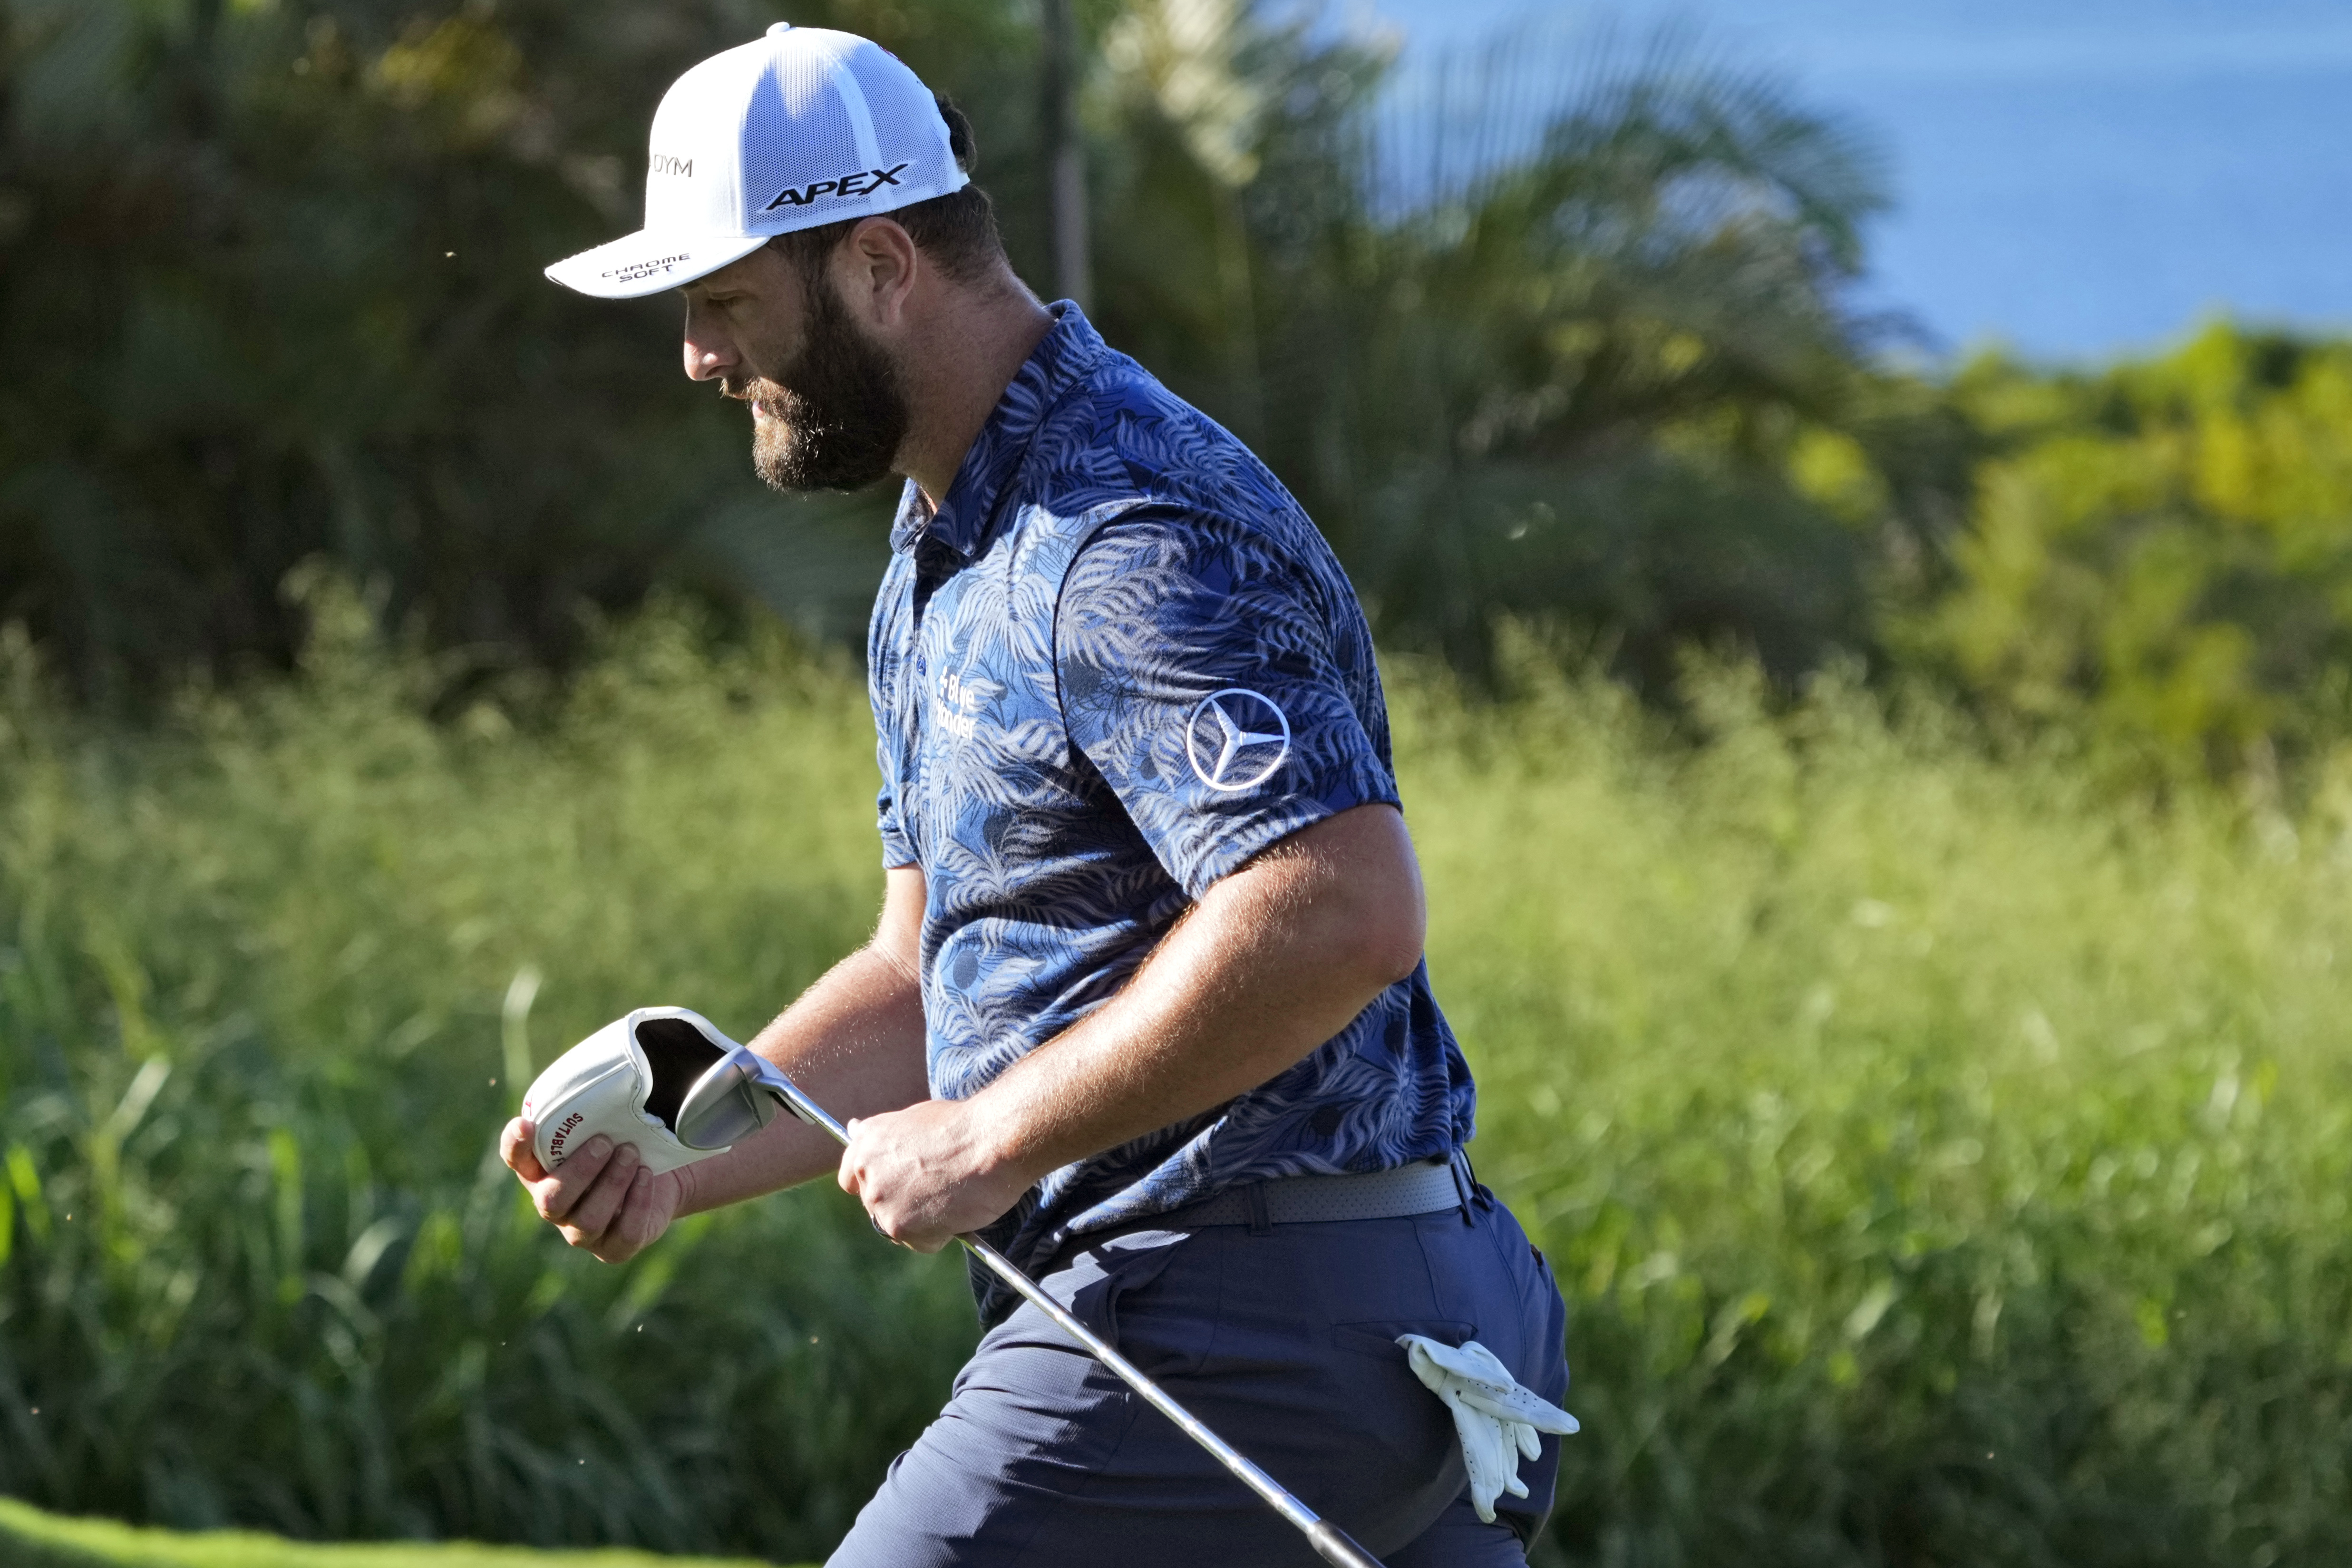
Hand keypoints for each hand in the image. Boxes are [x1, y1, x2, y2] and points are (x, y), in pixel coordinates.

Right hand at [501, 1118, 685, 1263]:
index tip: (526, 1123)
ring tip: (631, 1154)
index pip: (516, 1159)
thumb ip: (595, 1100)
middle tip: (607, 1142)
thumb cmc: (622, 1139)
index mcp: (541, 1170)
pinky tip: (646, 1178)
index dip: (516, 1145)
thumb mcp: (609, 1119)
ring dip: (611, 1185)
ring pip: (586, 1220)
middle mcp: (554, 1204)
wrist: (657, 1176)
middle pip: (551, 1199)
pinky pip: (621, 1234)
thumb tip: (613, 1056)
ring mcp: (581, 1232)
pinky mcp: (613, 1249)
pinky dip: (637, 1204)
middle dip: (581, 1170)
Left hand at [837, 1099, 1029, 1252]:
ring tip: (954, 1196)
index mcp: (866, 1145)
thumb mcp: (915, 1118)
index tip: (896, 1186)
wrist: (992, 1141)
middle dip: (902, 1203)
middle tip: (937, 1189)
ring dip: (924, 1220)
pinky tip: (959, 1210)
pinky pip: (921, 1242)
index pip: (851, 1179)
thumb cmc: (965, 1126)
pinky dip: (941, 1234)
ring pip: (898, 1227)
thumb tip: (854, 1130)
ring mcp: (880, 1202)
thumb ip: (886, 1137)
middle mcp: (866, 1174)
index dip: (876, 1184)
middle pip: (876, 1206)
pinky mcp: (900, 1227)